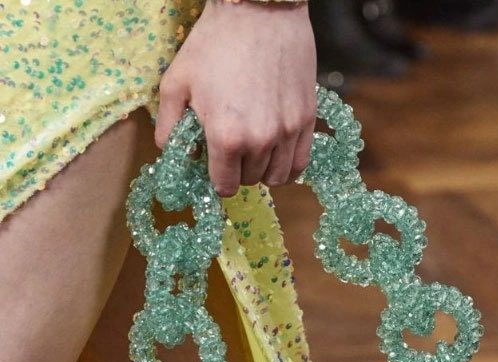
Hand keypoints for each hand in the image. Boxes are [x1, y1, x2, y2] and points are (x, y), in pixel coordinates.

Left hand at [155, 0, 316, 195]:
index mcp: (225, 137)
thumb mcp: (176, 81)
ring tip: (254, 151)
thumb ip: (169, 126)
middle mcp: (260, 141)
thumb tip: (171, 155)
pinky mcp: (306, 121)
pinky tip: (277, 153)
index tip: (214, 165)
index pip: (223, 186)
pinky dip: (287, 166)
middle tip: (231, 150)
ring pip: (276, 177)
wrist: (260, 10)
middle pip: (250, 181)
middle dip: (238, 171)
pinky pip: (300, 164)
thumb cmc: (214, 43)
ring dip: (263, 170)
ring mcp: (287, 133)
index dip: (216, 179)